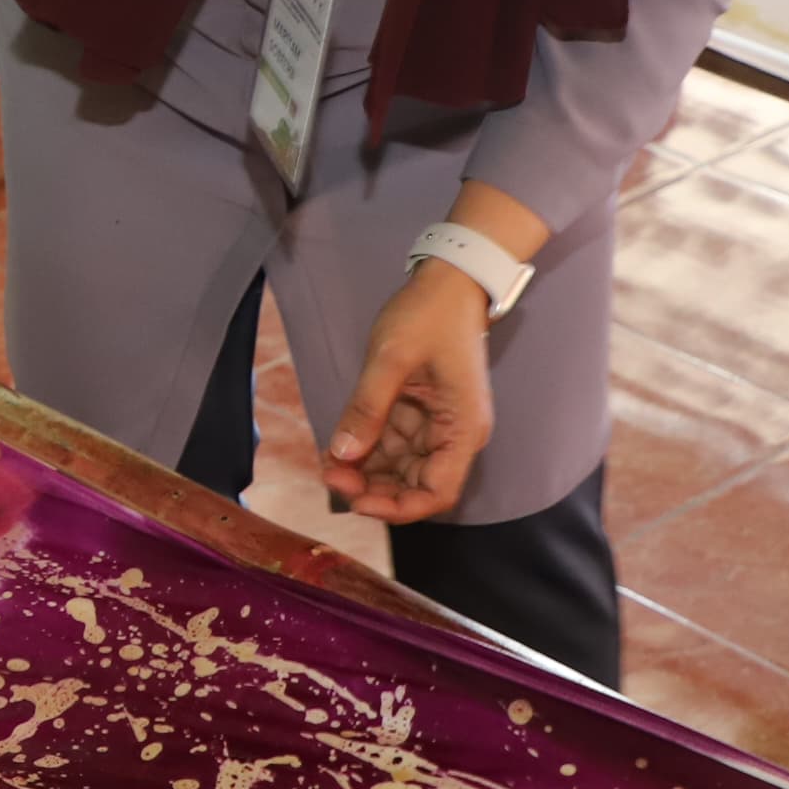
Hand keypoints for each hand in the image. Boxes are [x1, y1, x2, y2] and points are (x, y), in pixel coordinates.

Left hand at [321, 259, 497, 524]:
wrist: (450, 281)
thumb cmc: (430, 315)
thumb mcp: (392, 359)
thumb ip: (367, 408)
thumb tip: (342, 454)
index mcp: (462, 429)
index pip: (438, 493)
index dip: (398, 507)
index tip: (357, 501)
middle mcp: (455, 435)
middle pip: (416, 484)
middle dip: (373, 488)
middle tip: (328, 475)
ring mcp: (438, 424)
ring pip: (401, 466)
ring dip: (366, 470)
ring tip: (327, 460)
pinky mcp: (422, 412)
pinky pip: (394, 442)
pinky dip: (368, 447)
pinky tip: (338, 444)